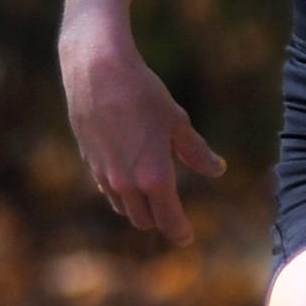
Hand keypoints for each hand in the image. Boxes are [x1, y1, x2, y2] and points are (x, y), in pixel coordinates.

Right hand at [59, 14, 224, 244]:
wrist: (97, 69)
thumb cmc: (142, 92)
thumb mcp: (176, 121)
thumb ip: (196, 152)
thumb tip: (217, 169)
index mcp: (154, 178)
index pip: (169, 221)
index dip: (180, 232)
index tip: (187, 236)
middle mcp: (126, 183)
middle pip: (143, 220)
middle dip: (159, 220)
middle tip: (171, 213)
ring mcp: (103, 173)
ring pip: (122, 206)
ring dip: (137, 207)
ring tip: (150, 195)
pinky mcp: (88, 159)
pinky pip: (106, 187)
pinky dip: (119, 190)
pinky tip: (126, 173)